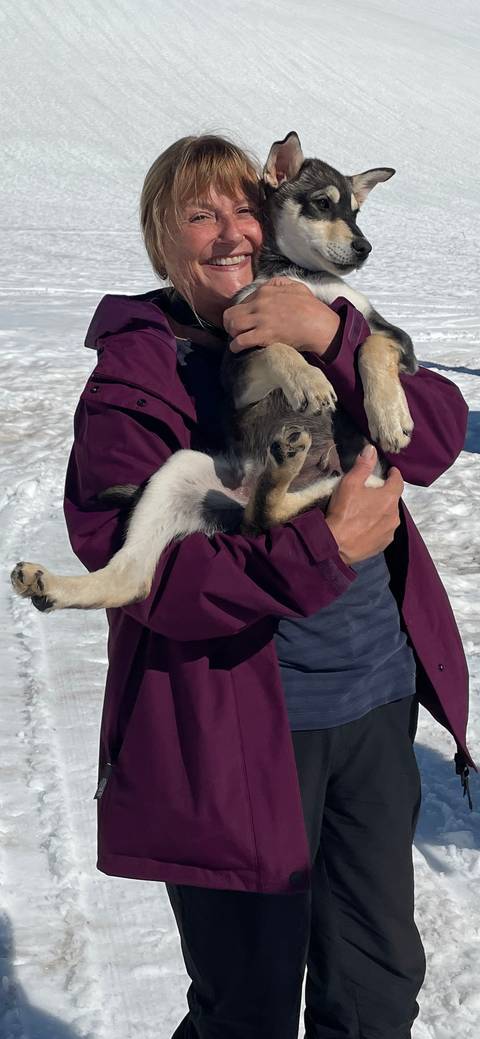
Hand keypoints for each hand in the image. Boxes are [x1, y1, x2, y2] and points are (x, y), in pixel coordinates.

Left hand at [223, 277, 339, 354]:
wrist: (320, 325)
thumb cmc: (311, 308)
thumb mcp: (296, 286)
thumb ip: (279, 284)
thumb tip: (267, 287)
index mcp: (265, 291)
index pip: (242, 302)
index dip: (243, 313)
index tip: (247, 321)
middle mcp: (259, 303)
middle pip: (231, 313)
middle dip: (231, 324)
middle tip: (237, 331)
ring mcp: (261, 319)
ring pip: (232, 326)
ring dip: (233, 334)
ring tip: (238, 339)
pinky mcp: (263, 335)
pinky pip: (240, 341)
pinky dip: (236, 347)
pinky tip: (239, 349)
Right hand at [325, 445, 403, 565]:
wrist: (336, 545)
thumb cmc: (344, 512)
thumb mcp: (350, 483)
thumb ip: (363, 465)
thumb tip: (371, 449)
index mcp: (389, 498)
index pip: (398, 481)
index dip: (394, 474)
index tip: (390, 471)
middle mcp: (394, 515)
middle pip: (393, 500)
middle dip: (385, 494)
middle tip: (372, 492)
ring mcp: (390, 531)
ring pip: (389, 516)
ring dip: (382, 511)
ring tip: (368, 511)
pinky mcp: (383, 545)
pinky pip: (384, 531)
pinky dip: (378, 526)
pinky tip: (366, 526)